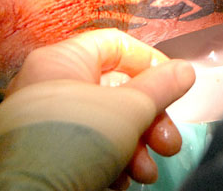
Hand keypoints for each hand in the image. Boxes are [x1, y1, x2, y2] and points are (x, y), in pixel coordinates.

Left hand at [0, 29, 194, 190]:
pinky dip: (106, 162)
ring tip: (145, 173)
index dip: (149, 62)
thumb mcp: (130, 110)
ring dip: (132, 148)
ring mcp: (39, 122)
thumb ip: (162, 87)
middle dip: (148, 121)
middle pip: (112, 91)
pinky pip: (81, 149)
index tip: (173, 85)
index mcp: (61, 60)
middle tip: (168, 144)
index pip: (113, 45)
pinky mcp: (37, 156)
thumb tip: (185, 71)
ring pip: (100, 125)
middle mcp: (45, 85)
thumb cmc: (76, 140)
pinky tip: (119, 181)